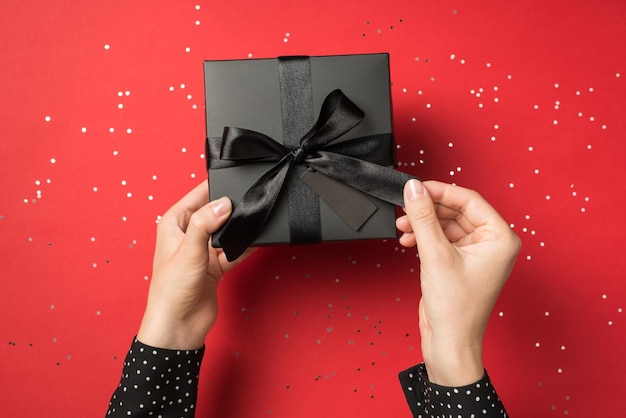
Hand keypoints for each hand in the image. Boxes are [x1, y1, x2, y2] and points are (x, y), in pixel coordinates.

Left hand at [137, 181, 252, 349]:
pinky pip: (234, 250)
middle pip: (216, 211)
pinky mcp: (215, 265)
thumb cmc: (171, 291)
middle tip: (249, 203)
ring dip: (238, 229)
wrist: (179, 327)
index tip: (235, 180)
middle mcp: (189, 234)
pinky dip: (243, 247)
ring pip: (226, 231)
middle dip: (231, 208)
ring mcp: (203, 250)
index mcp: (174, 223)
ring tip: (253, 223)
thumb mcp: (189, 251)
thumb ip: (206, 224)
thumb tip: (224, 204)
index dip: (215, 186)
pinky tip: (255, 242)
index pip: (198, 195)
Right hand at [396, 180, 520, 385]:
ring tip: (403, 227)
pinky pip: (441, 239)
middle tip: (406, 207)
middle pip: (456, 211)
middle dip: (428, 210)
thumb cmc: (456, 309)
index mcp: (500, 238)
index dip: (440, 191)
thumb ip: (423, 217)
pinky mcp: (459, 263)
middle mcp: (491, 244)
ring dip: (423, 224)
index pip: (469, 200)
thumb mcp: (436, 255)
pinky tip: (409, 240)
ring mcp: (475, 254)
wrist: (448, 343)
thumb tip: (414, 189)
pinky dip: (424, 237)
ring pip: (446, 224)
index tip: (417, 187)